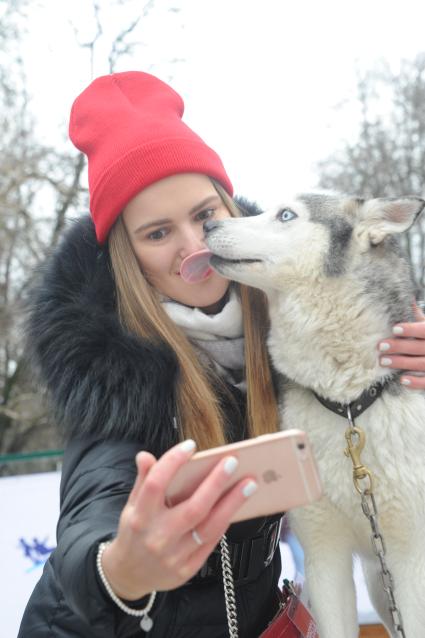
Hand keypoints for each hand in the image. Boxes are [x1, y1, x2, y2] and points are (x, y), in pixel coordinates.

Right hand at [101, 440, 256, 599]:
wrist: (129, 574)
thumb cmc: (135, 532)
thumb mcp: (132, 505)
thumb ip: (143, 480)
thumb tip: (145, 456)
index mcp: (140, 515)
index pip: (156, 484)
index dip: (173, 462)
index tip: (190, 446)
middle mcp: (157, 536)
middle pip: (193, 507)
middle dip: (216, 483)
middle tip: (232, 461)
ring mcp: (173, 555)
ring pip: (209, 527)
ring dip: (232, 503)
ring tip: (248, 484)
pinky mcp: (187, 569)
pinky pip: (211, 542)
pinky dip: (225, 522)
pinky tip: (235, 505)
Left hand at [377, 302, 424, 388]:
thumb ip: (418, 315)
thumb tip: (406, 298)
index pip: (424, 330)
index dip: (411, 329)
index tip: (395, 328)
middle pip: (419, 347)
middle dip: (400, 347)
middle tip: (381, 346)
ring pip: (421, 364)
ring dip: (402, 363)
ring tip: (384, 361)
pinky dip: (416, 382)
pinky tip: (402, 380)